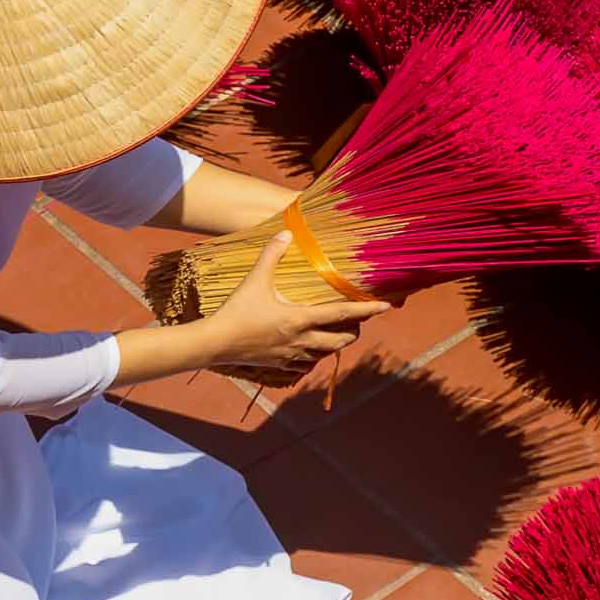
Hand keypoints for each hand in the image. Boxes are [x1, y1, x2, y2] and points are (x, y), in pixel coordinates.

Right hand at [201, 231, 390, 378]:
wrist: (215, 344)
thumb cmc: (236, 311)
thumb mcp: (254, 280)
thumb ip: (271, 255)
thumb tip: (286, 233)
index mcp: (300, 319)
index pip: (341, 314)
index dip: (365, 309)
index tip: (384, 306)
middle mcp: (302, 341)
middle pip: (342, 340)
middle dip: (354, 329)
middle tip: (357, 318)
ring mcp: (293, 356)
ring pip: (328, 354)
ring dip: (336, 342)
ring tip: (337, 330)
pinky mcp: (282, 365)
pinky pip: (308, 364)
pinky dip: (316, 356)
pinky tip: (311, 348)